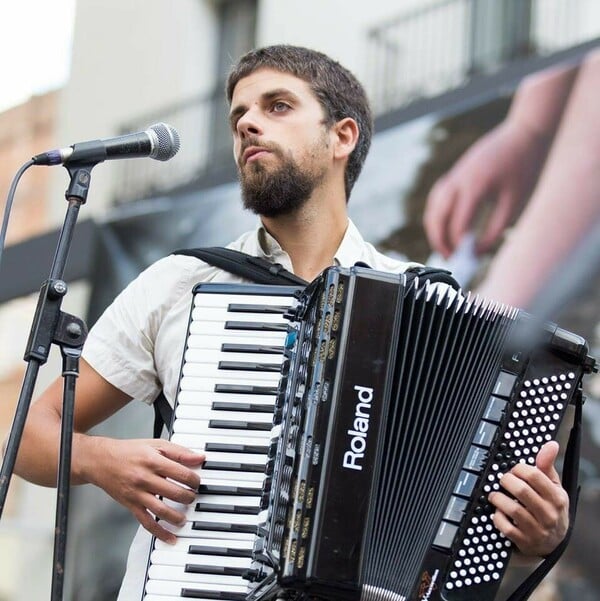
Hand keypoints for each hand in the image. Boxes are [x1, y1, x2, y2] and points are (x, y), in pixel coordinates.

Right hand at [81, 436, 203, 542]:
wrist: (101, 460)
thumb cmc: (129, 451)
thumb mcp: (156, 445)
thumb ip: (179, 452)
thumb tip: (199, 458)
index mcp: (154, 461)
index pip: (181, 474)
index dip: (194, 480)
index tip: (197, 482)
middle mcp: (145, 478)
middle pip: (174, 492)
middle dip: (189, 497)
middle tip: (193, 497)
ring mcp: (137, 494)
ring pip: (161, 510)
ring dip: (177, 516)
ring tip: (185, 517)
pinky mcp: (130, 505)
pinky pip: (146, 522)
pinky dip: (160, 532)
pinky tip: (171, 538)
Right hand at [423, 120, 548, 258]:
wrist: (523, 133)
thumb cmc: (524, 168)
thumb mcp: (515, 203)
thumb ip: (495, 229)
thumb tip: (478, 252)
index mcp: (475, 186)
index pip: (458, 223)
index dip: (459, 244)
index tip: (464, 259)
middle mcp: (458, 180)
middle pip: (437, 216)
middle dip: (439, 239)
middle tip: (449, 257)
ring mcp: (454, 175)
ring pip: (433, 207)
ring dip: (435, 228)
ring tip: (445, 246)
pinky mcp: (455, 173)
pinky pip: (437, 197)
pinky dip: (437, 214)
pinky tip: (446, 225)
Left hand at [488, 441, 568, 556]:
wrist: (554, 542)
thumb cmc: (551, 508)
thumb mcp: (554, 487)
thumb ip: (547, 466)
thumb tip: (551, 444)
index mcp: (556, 498)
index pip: (534, 475)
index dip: (518, 468)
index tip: (514, 470)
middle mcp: (548, 515)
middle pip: (521, 490)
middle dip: (506, 481)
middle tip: (503, 480)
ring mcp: (537, 530)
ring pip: (512, 508)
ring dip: (498, 498)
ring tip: (495, 494)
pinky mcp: (524, 541)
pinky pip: (505, 527)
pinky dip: (497, 517)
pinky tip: (498, 511)